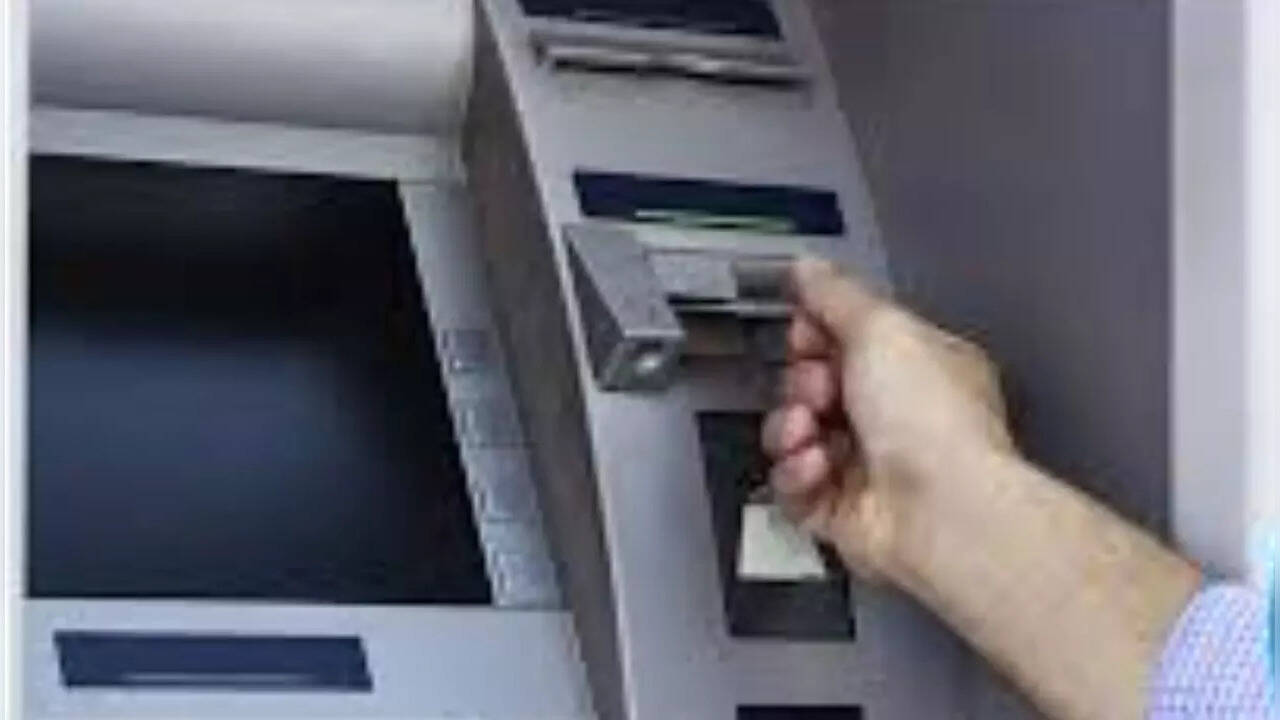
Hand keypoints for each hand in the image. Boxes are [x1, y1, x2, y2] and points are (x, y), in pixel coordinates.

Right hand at [761, 258, 1014, 581]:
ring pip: (793, 434)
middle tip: (818, 388)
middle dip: (802, 382)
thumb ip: (835, 294)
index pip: (848, 336)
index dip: (815, 333)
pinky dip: (796, 473)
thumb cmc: (935, 425)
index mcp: (918, 366)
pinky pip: (791, 483)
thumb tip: (807, 267)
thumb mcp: (881, 328)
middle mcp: (896, 416)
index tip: (806, 332)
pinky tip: (818, 467)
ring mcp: (867, 464)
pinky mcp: (840, 510)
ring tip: (810, 429)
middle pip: (812, 384)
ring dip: (790, 427)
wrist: (940, 513)